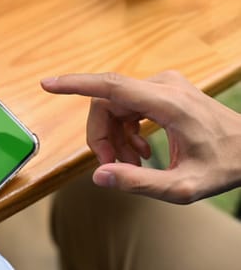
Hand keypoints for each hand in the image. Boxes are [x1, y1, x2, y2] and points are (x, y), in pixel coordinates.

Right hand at [41, 71, 240, 203]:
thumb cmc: (225, 165)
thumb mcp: (184, 187)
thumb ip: (139, 182)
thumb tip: (98, 175)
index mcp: (168, 103)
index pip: (111, 86)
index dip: (75, 84)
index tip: (47, 84)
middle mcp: (163, 86)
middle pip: (108, 103)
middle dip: (100, 136)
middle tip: (110, 166)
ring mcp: (164, 85)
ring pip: (116, 105)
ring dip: (113, 135)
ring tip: (130, 163)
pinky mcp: (164, 90)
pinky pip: (128, 105)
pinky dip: (125, 129)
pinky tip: (139, 150)